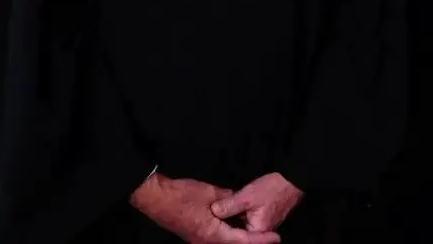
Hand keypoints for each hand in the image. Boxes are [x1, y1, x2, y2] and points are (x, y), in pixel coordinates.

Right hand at [131, 173, 281, 243]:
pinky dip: (230, 234)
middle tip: (270, 236)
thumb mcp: (210, 193)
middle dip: (252, 241)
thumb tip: (239, 201)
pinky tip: (237, 226)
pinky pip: (217, 239)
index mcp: (212, 235)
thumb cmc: (182, 195)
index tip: (276, 237)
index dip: (261, 240)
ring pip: (226, 243)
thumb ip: (228, 199)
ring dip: (241, 238)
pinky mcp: (195, 236)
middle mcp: (207, 243)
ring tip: (258, 232)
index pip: (242, 241)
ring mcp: (200, 241)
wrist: (155, 198)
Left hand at [211, 173, 302, 233]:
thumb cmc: (271, 189)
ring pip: (241, 225)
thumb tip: (213, 211)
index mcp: (256, 231)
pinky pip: (246, 220)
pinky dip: (237, 215)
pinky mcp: (261, 218)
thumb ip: (229, 206)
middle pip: (238, 231)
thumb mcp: (247, 196)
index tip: (209, 223)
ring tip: (216, 211)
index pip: (235, 236)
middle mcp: (259, 232)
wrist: (290, 180)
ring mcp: (261, 225)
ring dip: (231, 219)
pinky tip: (228, 207)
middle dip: (225, 224)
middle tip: (211, 215)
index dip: (222, 230)